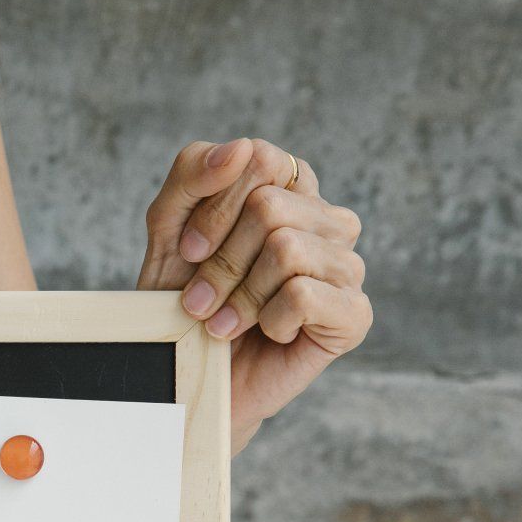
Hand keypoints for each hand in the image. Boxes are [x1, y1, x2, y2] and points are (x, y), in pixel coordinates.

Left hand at [139, 138, 371, 453]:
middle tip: (201, 299)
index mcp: (291, 189)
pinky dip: (267, 320)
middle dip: (220, 259)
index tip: (188, 250)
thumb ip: (192, 174)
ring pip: (287, 248)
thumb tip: (240, 147)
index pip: (261, 158)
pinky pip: (304, 295)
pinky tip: (264, 335)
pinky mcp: (354, 314)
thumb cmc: (181, 298)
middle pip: (269, 206)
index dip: (214, 208)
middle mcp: (327, 221)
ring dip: (239, 294)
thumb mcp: (168, 229)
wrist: (187, 374)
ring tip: (224, 321)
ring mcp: (347, 267)